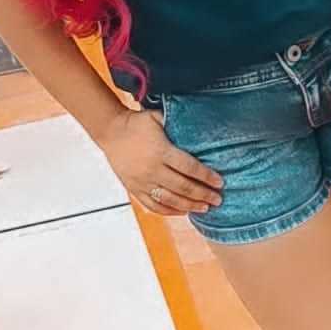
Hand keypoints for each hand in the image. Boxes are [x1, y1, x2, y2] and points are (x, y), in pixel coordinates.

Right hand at [97, 107, 223, 216]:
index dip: (206, 176)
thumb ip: (176, 123)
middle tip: (218, 199)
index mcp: (161, 151)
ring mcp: (143, 182)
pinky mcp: (134, 189)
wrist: (110, 132)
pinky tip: (183, 212)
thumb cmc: (137, 123)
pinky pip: (154, 205)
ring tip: (205, 208)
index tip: (220, 182)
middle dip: (203, 194)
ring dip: (190, 206)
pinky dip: (170, 211)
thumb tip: (200, 124)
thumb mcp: (157, 117)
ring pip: (170, 200)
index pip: (189, 168)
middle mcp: (152, 169)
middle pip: (183, 187)